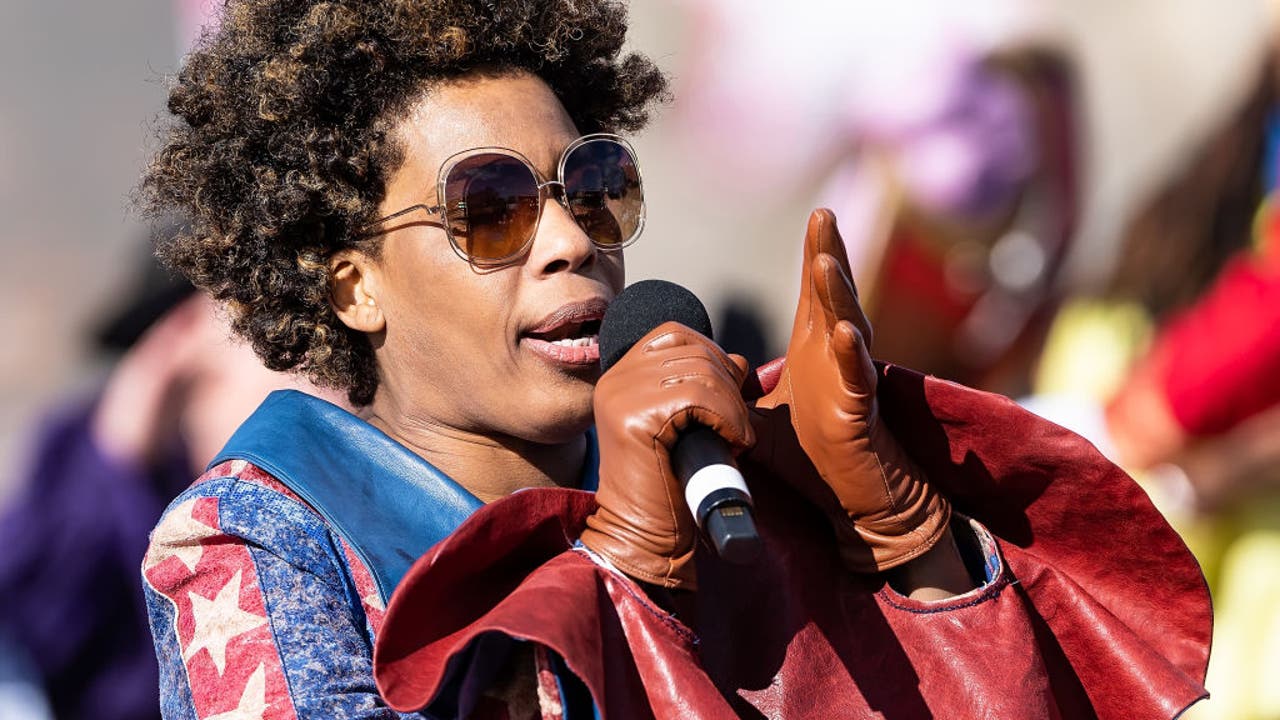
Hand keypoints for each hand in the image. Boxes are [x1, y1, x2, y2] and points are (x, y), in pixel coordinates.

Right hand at [581, 322, 753, 589]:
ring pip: (700, 371)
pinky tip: (732, 441)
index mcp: (622, 376)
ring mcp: (621, 395)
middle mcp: (615, 379)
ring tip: (735, 437)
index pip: (674, 334)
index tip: (730, 393)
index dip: (712, 354)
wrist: (643, 536)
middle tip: (736, 423)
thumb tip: (741, 362)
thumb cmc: (668, 486)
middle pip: (692, 349)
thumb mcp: (684, 424)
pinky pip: (698, 396)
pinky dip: (727, 416)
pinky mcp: (634, 416)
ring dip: (732, 405)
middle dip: (729, 383)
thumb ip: (702, 387)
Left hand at [753, 209, 949, 572]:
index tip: (817, 215)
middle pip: (835, 295)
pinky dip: (853, 354)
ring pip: (850, 325)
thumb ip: (734, 393)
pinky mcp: (860, 409)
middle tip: (823, 216)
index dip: (816, 254)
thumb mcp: (761, 416)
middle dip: (829, 253)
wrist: (853, 495)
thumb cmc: (815, 453)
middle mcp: (837, 355)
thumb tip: (696, 380)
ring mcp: (851, 378)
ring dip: (838, 294)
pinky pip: (858, 376)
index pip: (815, 293)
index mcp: (816, 349)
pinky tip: (847, 333)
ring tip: (825, 262)